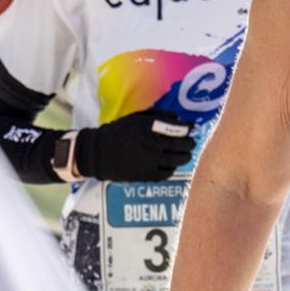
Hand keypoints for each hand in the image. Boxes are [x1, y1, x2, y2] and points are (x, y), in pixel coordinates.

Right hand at [75, 109, 196, 180]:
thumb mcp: (136, 117)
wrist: (97, 153)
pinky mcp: (146, 175)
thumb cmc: (118, 132)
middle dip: (189, 142)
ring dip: (185, 156)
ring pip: (177, 160)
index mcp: (148, 127)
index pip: (176, 127)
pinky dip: (173, 168)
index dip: (187, 128)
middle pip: (180, 144)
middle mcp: (150, 143)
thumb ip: (157, 115)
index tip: (190, 128)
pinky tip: (173, 165)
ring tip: (187, 154)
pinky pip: (167, 173)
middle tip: (191, 141)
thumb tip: (178, 118)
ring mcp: (149, 161)